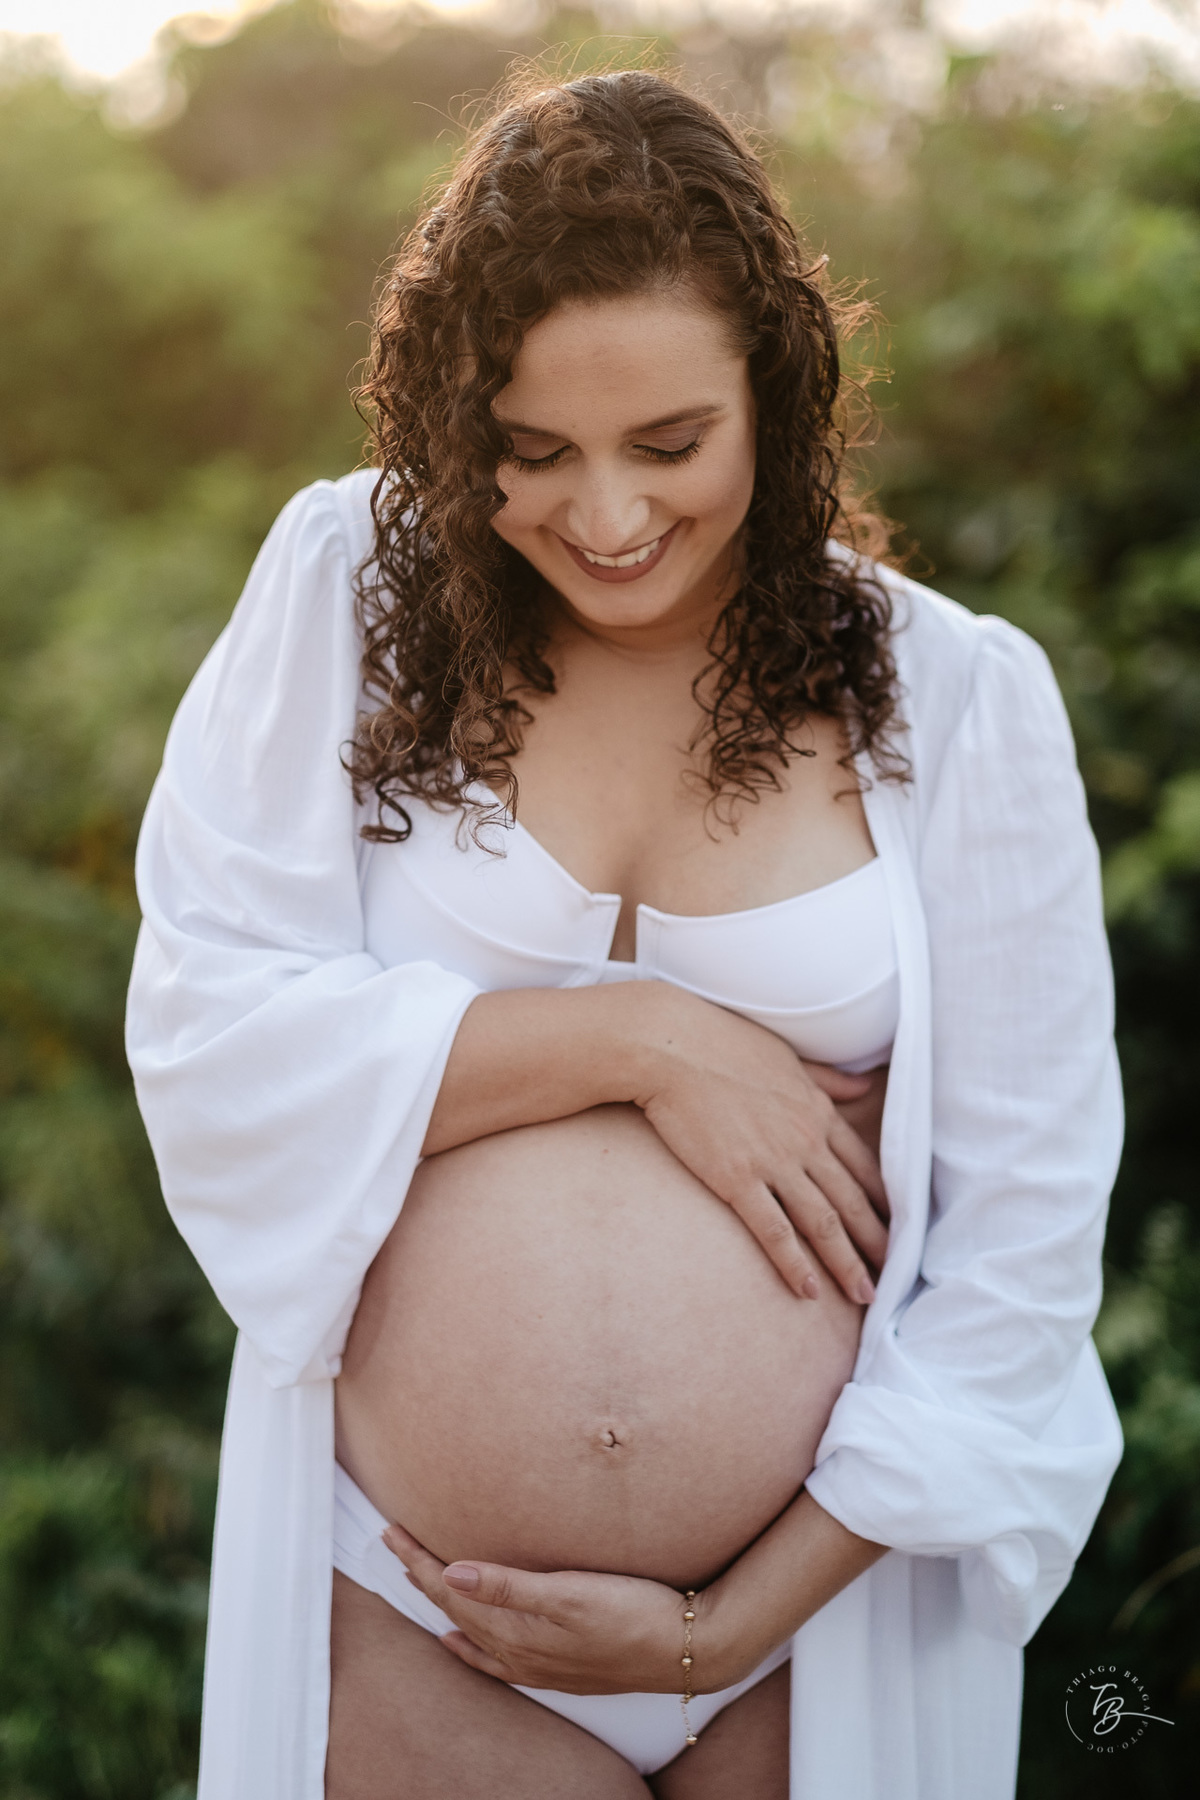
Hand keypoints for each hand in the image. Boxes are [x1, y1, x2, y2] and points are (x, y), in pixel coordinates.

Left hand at [382, 1522, 701, 1694]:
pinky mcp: (557, 1665)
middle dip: (422, 1576)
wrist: (686, 1650)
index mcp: (517, 1630)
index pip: (451, 1591)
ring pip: (471, 1630)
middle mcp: (519, 1651)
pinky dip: (469, 1644)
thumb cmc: (633, 1614)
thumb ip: (509, 1586)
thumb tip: (450, 1574)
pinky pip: (494, 1657)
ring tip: (416, 1581)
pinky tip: (460, 1640)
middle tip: (393, 1543)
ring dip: (442, 1604)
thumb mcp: (571, 1594)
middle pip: (455, 1609)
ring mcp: (538, 1663)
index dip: (420, 1560)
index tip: (392, 1531)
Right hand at [632, 984, 888, 1303]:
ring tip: (864, 1294)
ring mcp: (774, 1162)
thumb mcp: (788, 1057)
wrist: (671, 1046)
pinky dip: (795, 1264)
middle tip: (895, 1274)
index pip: (864, 1166)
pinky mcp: (737, 1179)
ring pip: (823, 1223)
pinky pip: (774, 1231)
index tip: (899, 1228)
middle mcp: (806, 1140)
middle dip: (877, 1242)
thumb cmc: (723, 1043)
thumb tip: (865, 1084)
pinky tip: (809, 1291)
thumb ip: (828, 1078)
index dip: (884, 1202)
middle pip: (852, 1202)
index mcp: (818, 1112)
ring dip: (847, 1262)